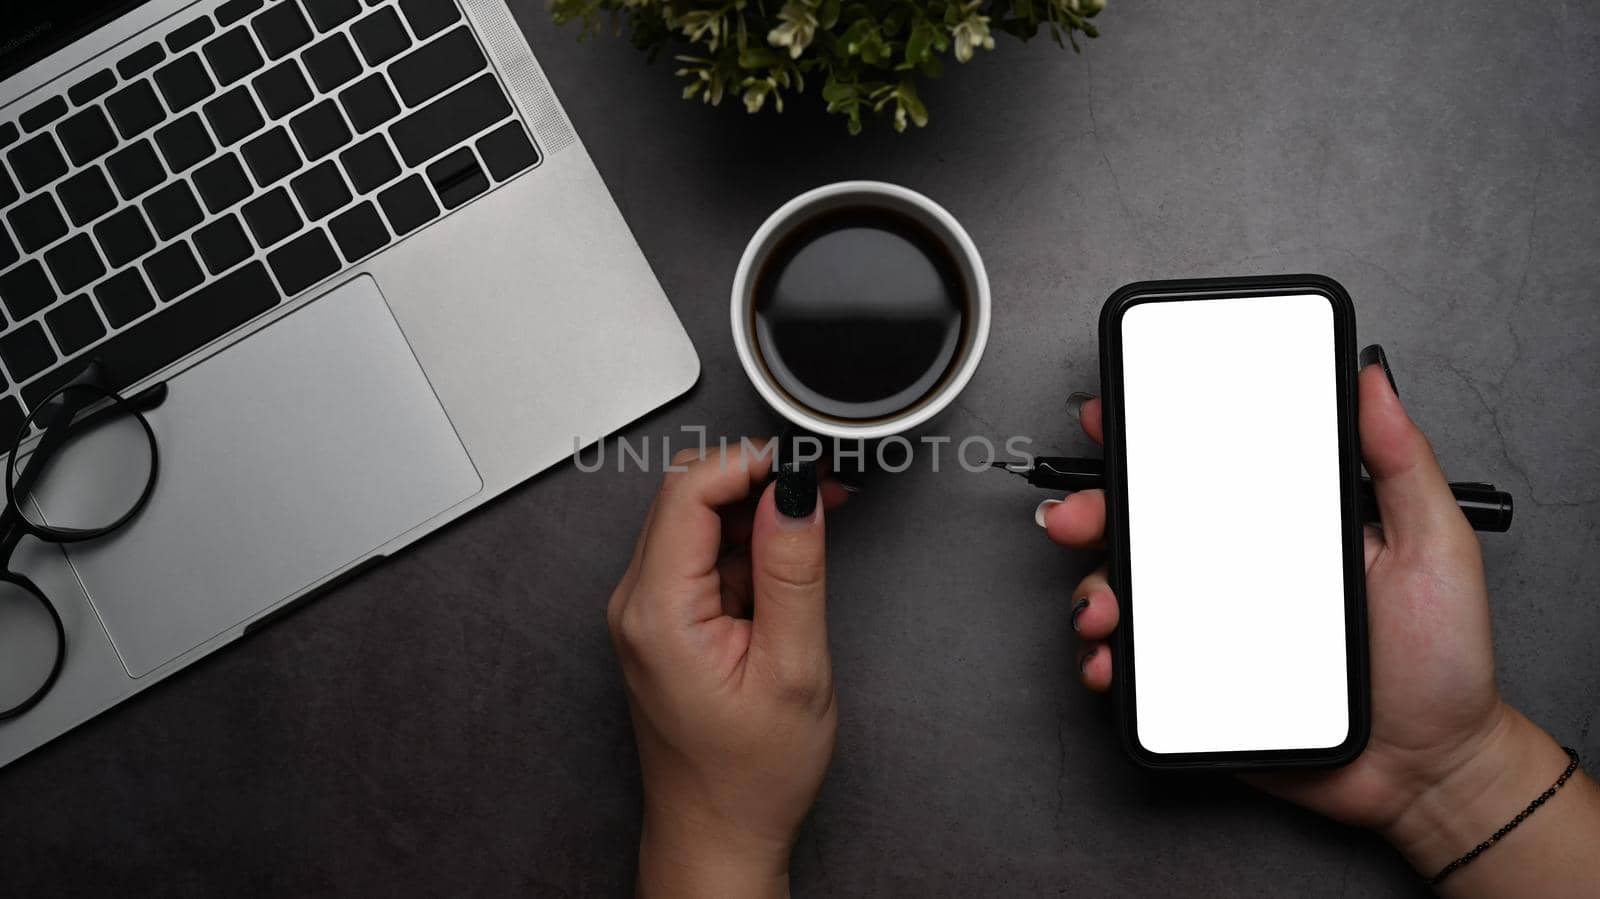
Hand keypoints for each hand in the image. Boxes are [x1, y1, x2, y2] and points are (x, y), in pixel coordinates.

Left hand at [608, 440, 847, 898]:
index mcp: (658, 611)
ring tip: (813, 535)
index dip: (752, 464)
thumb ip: (793, 570)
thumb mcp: (794, 668)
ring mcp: (646, 612)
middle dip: (759, 482)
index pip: (689, 490)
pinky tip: (785, 569)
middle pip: (688, 496)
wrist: (719, 833)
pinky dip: (747, 547)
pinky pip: (701, 557)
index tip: (804, 468)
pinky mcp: (664, 621)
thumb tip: (795, 493)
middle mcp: (637, 604)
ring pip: (697, 522)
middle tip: (821, 493)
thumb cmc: (750, 776)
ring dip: (756, 514)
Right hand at [1043, 351, 1596, 891]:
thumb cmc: (1441, 661)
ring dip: (1090, 588)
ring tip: (1103, 609)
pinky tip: (1109, 660)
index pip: (1204, 465)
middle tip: (1077, 517)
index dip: (1148, 434)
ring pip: (1123, 588)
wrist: (1430, 769)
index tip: (1112, 416)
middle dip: (1091, 509)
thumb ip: (1404, 462)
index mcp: (1282, 522)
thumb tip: (1373, 382)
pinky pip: (1131, 663)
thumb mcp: (1435, 546)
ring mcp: (1209, 624)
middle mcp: (1235, 567)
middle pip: (1142, 522)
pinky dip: (1103, 657)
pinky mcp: (1193, 683)